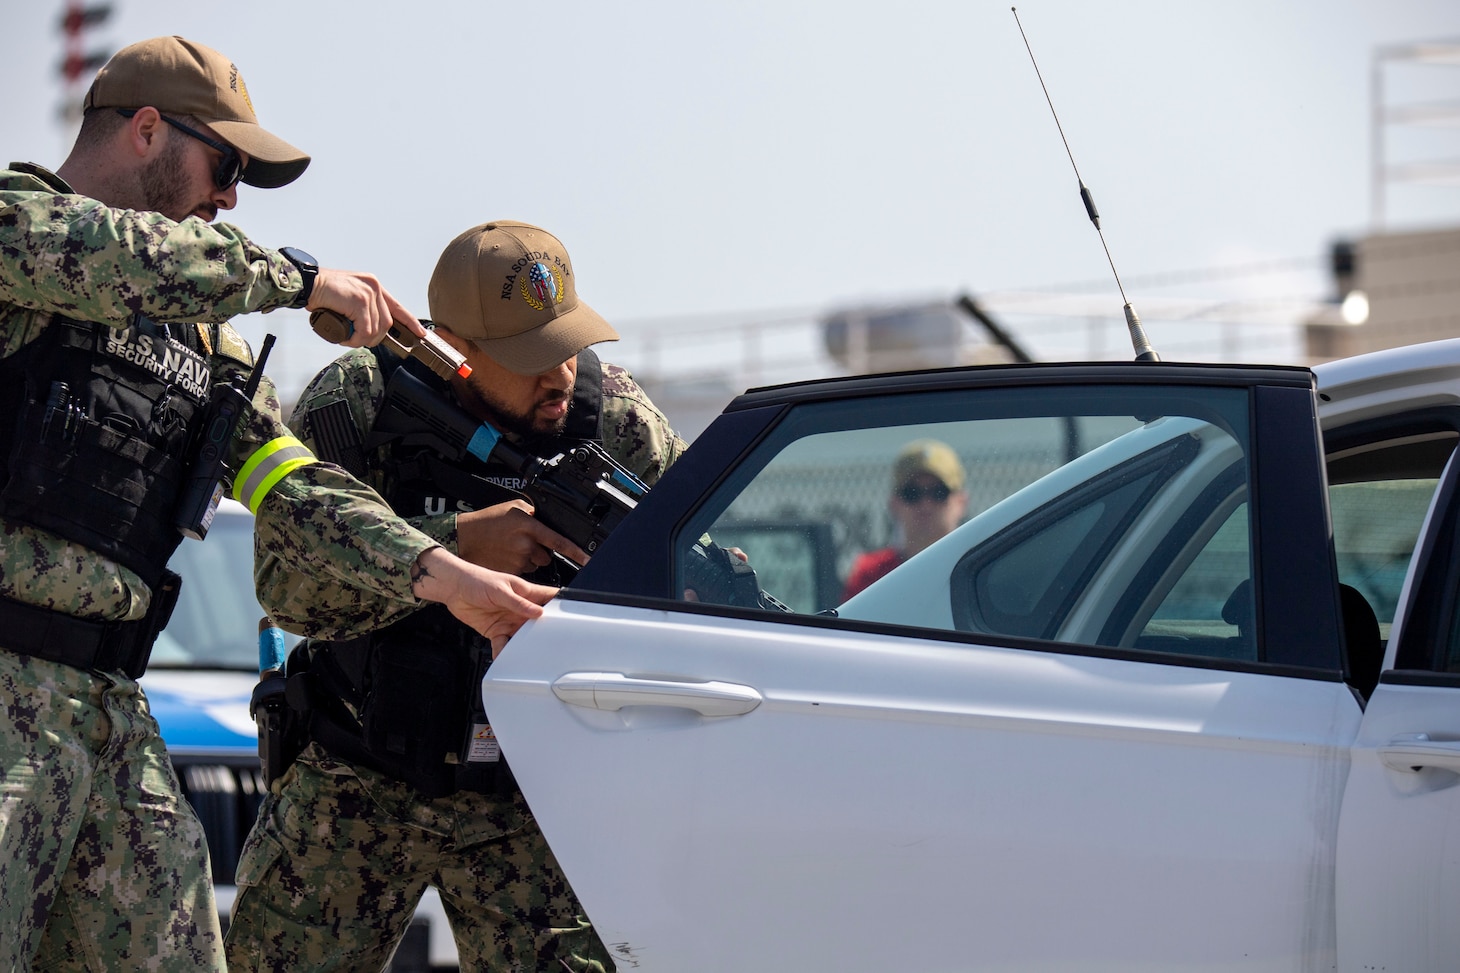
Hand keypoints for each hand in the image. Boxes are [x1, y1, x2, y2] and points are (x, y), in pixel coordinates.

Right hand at [307, 268, 423, 347]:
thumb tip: (370, 330)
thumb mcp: (349, 298)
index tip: (420, 333)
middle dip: (374, 337)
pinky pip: (365, 329)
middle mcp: (374, 287)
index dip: (410, 322)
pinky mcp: (360, 301)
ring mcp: (368, 293)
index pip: (398, 307)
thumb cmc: (323, 293)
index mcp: (374, 286)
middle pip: (387, 323)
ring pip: (376, 328)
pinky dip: (355, 338)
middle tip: (356, 338)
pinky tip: (345, 336)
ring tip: (346, 336)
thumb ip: (362, 310)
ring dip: (361, 338)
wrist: (307, 284)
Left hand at [410, 547, 556, 653]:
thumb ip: (518, 603)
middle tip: (551, 643)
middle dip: (545, 633)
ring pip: (523, 637)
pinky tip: (504, 657)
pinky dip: (504, 652)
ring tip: (529, 655)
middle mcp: (520, 608)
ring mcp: (509, 620)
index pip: (550, 598)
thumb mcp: (500, 590)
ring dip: (525, 645)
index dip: (562, 606)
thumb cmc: (476, 580)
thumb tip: (538, 612)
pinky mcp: (496, 631)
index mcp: (526, 593)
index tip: (574, 617)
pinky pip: (503, 644)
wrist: (453, 588)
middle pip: (539, 622)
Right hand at [458, 500, 589, 574]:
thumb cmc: (488, 521)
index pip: (559, 542)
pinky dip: (518, 566)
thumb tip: (549, 520)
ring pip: (535, 565)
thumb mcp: (515, 507)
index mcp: (529, 527)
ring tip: (512, 549)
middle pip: (546, 556)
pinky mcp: (510, 572)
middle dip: (540, 551)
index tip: (588, 560)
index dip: (576, 553)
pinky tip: (506, 557)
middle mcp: (525, 545)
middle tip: (523, 543)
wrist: (464, 536)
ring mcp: (518, 560)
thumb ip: (535, 514)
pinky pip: (523, 572)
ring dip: (528, 559)